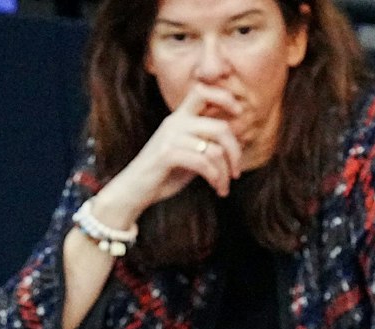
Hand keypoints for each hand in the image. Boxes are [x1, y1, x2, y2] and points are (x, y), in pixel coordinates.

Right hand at [90, 83, 246, 226]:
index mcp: (179, 117)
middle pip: (220, 127)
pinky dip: (215, 178)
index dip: (224, 97)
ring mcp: (170, 137)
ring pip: (215, 149)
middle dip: (235, 152)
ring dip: (225, 173)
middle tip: (237, 172)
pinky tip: (216, 188)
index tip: (239, 114)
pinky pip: (203, 162)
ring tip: (224, 187)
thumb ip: (208, 142)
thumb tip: (240, 136)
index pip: (202, 91)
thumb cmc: (164, 173)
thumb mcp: (190, 153)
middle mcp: (175, 122)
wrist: (134, 190)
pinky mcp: (167, 154)